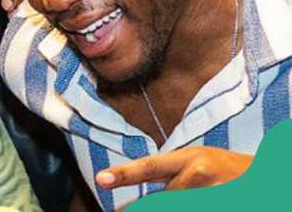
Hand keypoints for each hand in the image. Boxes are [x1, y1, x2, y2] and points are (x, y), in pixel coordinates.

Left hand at [96, 147, 251, 191]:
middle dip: (155, 206)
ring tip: (199, 191)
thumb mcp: (195, 162)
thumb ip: (167, 175)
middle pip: (164, 199)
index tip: (101, 179)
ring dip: (178, 203)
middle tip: (142, 206)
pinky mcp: (219, 203)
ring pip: (175, 205)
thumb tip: (137, 201)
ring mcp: (211, 192)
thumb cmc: (223, 169)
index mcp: (188, 158)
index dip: (123, 174)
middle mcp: (198, 173)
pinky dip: (190, 206)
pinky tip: (201, 195)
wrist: (263, 176)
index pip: (148, 166)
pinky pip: (191, 211)